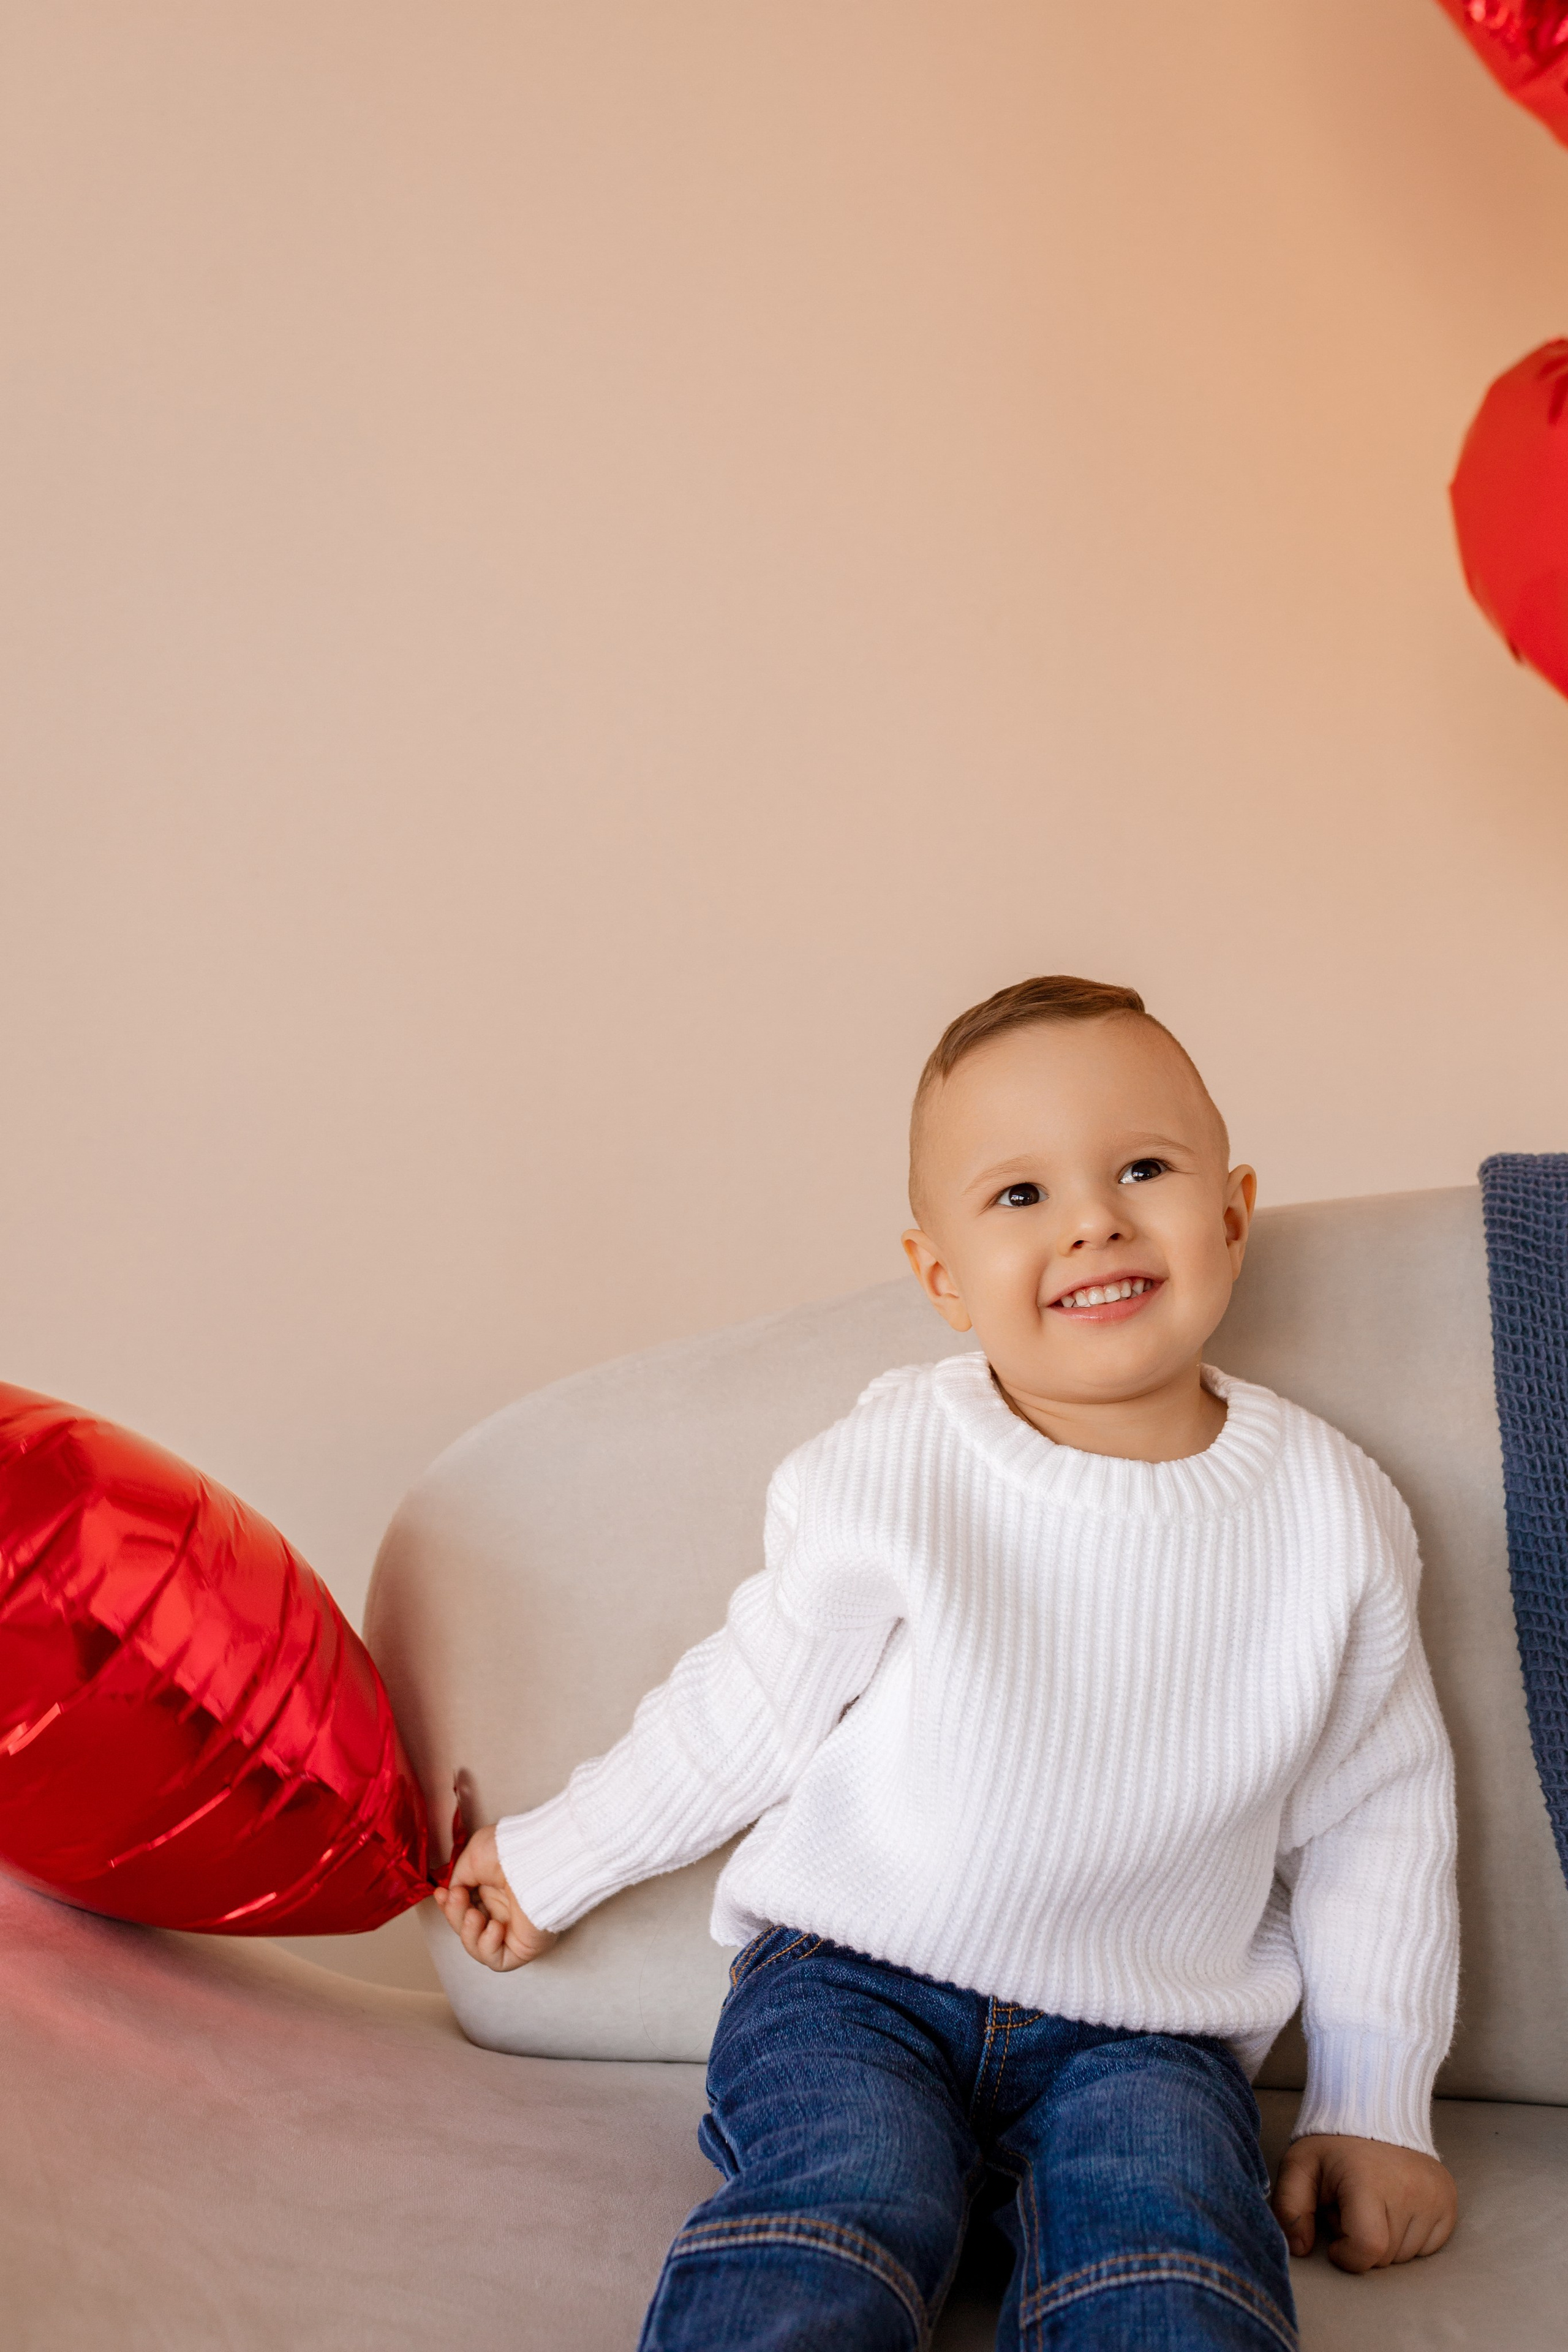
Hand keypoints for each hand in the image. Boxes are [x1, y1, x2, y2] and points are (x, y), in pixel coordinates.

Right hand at [431, 1824, 559, 1971]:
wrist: (533, 1859)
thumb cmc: (508, 1851)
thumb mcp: (472, 1858)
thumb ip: (459, 1879)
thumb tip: (452, 1894)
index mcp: (494, 1889)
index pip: (465, 1908)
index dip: (449, 1906)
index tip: (441, 1893)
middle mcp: (504, 1910)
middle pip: (468, 1928)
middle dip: (455, 1915)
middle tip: (457, 1897)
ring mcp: (514, 1930)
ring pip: (478, 1948)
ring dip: (468, 1933)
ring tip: (475, 1914)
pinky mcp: (524, 1947)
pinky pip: (497, 1960)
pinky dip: (487, 1947)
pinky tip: (495, 1926)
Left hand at [1272, 2133, 1456, 2271]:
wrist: (1375, 2111)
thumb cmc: (1334, 2144)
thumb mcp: (1300, 2166)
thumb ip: (1290, 2208)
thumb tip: (1299, 2249)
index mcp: (1369, 2181)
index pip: (1368, 2247)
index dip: (1347, 2254)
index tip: (1335, 2236)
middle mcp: (1410, 2190)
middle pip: (1385, 2256)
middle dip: (1362, 2241)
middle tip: (1353, 2207)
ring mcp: (1434, 2197)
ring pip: (1407, 2256)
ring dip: (1386, 2240)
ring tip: (1374, 2203)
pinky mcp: (1449, 2202)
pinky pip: (1429, 2247)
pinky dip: (1410, 2237)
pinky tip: (1396, 2207)